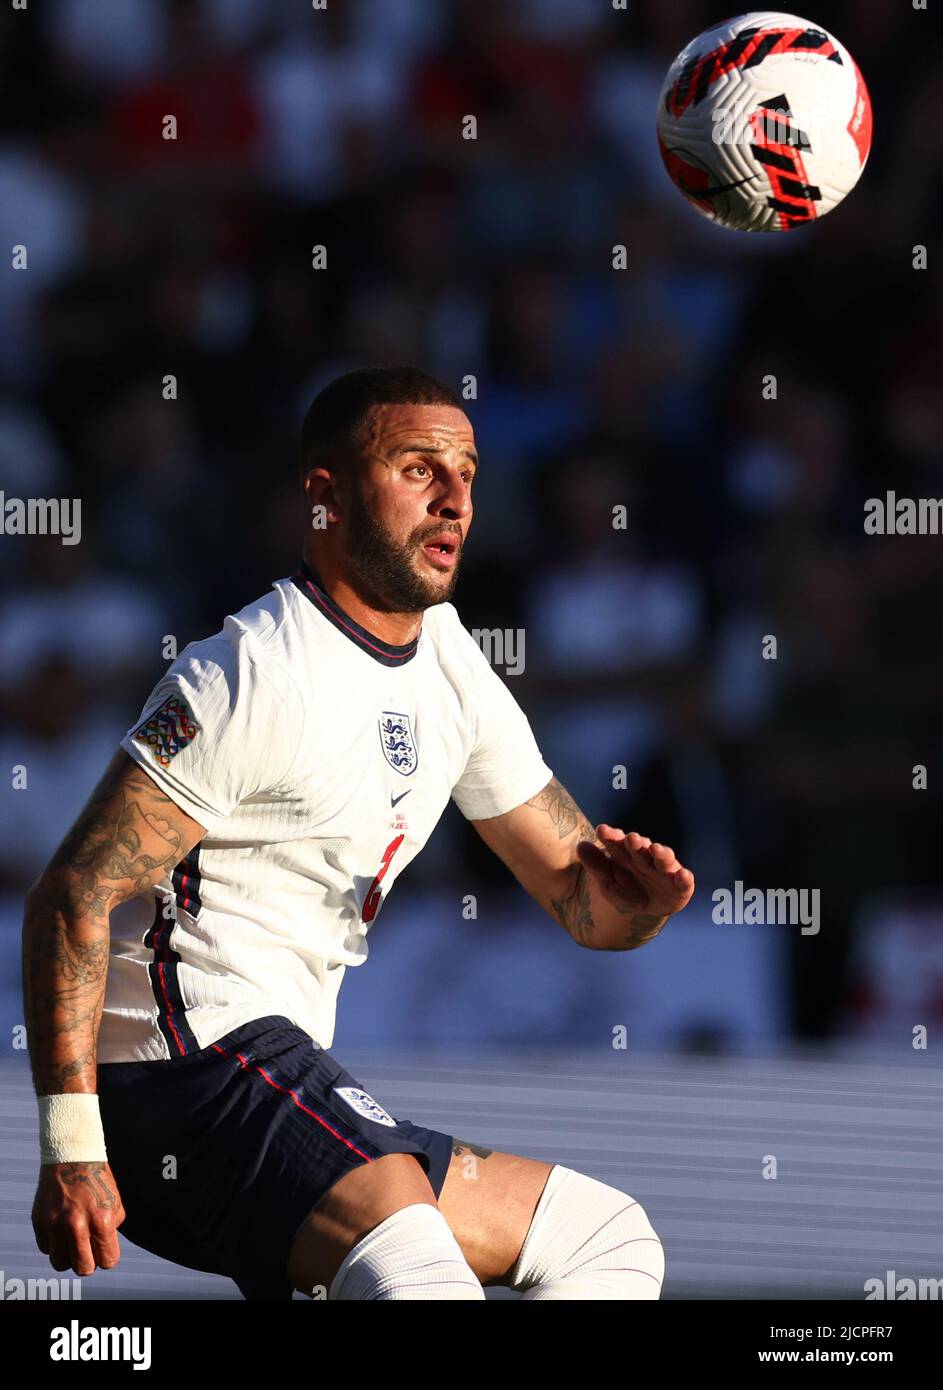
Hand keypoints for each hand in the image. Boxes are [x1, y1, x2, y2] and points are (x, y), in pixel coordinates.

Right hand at [31, 1161, 124, 1275]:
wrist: (72, 1157)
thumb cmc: (98, 1180)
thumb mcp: (115, 1201)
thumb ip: (112, 1228)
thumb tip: (104, 1250)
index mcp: (102, 1219)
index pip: (107, 1260)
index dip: (108, 1257)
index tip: (105, 1250)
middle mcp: (77, 1224)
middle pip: (83, 1268)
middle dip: (88, 1262)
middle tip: (88, 1251)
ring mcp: (55, 1223)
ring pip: (60, 1263)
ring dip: (68, 1256)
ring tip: (73, 1242)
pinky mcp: (39, 1220)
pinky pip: (46, 1248)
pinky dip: (54, 1243)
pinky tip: (60, 1228)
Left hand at [576, 827, 694, 935]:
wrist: (646, 910)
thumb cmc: (627, 889)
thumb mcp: (608, 882)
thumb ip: (596, 866)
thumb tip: (580, 846)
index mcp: (627, 854)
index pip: (618, 843)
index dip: (611, 837)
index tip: (602, 830)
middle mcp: (647, 858)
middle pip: (642, 848)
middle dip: (637, 843)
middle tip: (631, 838)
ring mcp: (665, 871)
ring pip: (664, 860)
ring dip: (661, 854)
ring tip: (656, 849)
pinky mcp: (681, 886)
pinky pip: (684, 882)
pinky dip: (685, 878)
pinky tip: (683, 875)